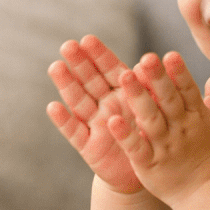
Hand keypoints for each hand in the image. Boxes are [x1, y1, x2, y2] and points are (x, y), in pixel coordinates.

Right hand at [47, 35, 142, 193]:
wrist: (148, 171)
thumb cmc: (151, 134)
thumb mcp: (155, 110)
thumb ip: (149, 87)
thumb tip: (149, 62)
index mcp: (123, 93)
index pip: (110, 69)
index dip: (99, 55)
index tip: (88, 39)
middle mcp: (105, 105)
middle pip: (90, 81)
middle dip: (79, 63)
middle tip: (68, 46)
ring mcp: (95, 124)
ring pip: (79, 101)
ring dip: (67, 85)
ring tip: (56, 67)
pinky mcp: (88, 147)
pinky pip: (75, 132)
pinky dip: (64, 120)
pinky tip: (53, 107)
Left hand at [107, 52, 209, 205]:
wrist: (204, 193)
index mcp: (196, 116)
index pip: (188, 90)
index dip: (180, 73)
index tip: (170, 55)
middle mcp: (181, 128)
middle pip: (169, 100)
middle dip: (158, 79)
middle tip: (146, 58)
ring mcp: (165, 146)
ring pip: (151, 119)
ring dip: (138, 98)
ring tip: (125, 77)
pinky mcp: (149, 163)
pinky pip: (137, 148)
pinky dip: (125, 135)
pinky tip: (112, 121)